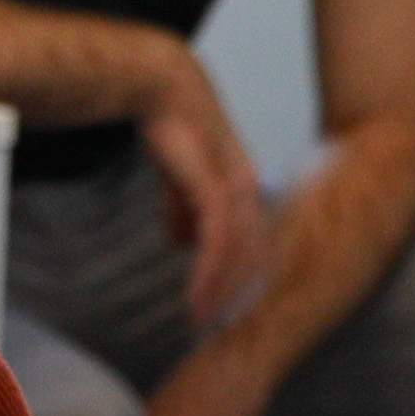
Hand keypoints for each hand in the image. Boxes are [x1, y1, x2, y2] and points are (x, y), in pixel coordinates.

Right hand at [137, 42, 272, 331]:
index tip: (230, 305)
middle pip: (252, 255)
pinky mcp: (216, 191)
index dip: (242, 276)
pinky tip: (196, 299)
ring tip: (205, 322)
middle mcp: (248, 191)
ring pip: (237, 257)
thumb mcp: (178, 175)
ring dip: (221, 293)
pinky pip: (217, 246)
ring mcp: (236, 191)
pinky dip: (208, 276)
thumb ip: (181, 207)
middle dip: (238, 293)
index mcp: (244, 186)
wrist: (162, 87)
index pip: (252, 242)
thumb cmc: (170, 124)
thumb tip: (179, 241)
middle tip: (223, 328)